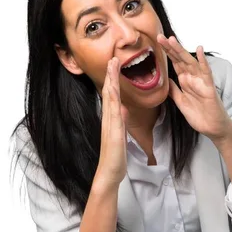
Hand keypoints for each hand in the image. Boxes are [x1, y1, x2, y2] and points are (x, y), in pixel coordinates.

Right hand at [95, 57, 129, 187]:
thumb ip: (121, 121)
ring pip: (109, 100)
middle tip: (112, 59)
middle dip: (110, 75)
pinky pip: (113, 115)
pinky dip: (113, 102)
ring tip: (112, 68)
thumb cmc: (115, 156)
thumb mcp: (121, 135)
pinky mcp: (113, 134)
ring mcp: (110, 126)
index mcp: (111, 120)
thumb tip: (123, 109)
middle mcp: (108, 120)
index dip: (113, 80)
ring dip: (111, 83)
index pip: (112, 95)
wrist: (109, 172)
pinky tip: (114, 92)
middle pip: (109, 93)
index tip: (114, 65)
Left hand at [157, 35, 231, 140]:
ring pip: (190, 63)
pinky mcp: (208, 87)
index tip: (157, 43)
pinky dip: (202, 61)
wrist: (212, 128)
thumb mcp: (181, 103)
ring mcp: (201, 81)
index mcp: (185, 82)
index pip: (174, 64)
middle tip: (159, 36)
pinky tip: (199, 50)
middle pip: (180, 60)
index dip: (166, 54)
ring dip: (181, 51)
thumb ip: (174, 91)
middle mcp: (192, 79)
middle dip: (170, 49)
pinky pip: (206, 72)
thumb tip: (165, 79)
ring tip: (172, 40)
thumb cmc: (199, 116)